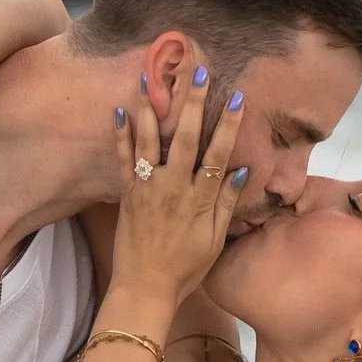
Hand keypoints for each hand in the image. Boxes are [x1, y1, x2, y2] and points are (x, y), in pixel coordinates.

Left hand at [110, 68, 249, 318]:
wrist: (144, 289)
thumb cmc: (185, 269)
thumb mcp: (214, 240)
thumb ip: (227, 204)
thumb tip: (240, 170)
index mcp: (200, 200)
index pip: (218, 154)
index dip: (229, 125)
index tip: (237, 98)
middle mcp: (174, 188)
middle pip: (186, 138)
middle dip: (193, 103)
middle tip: (198, 72)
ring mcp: (148, 189)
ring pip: (151, 142)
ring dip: (152, 108)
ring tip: (150, 77)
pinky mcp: (127, 195)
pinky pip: (123, 160)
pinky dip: (122, 135)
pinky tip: (120, 111)